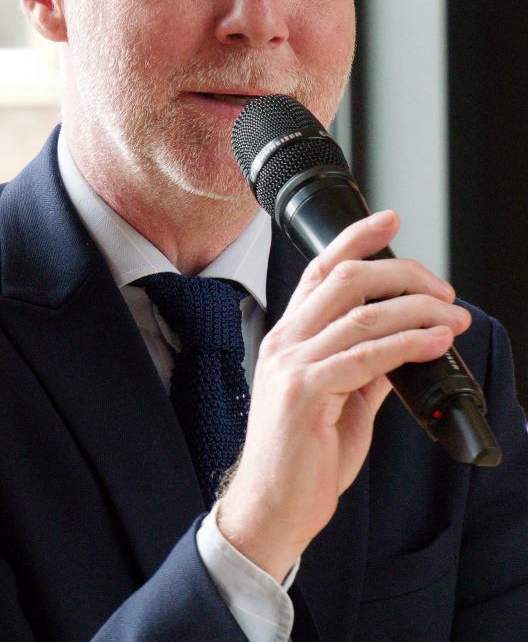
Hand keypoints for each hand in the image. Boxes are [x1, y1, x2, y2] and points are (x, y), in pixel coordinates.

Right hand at [216, 210, 469, 581]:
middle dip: (400, 273)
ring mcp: (290, 364)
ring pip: (359, 314)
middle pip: (343, 280)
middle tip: (441, 289)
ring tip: (452, 317)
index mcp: (288, 337)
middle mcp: (284, 341)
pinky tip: (434, 343)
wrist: (272, 506)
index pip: (319, 271)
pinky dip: (407, 344)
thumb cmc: (300, 457)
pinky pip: (364, 358)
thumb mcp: (338, 402)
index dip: (354, 240)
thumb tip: (401, 349)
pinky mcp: (304, 392)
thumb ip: (364, 369)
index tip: (388, 219)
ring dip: (416, 309)